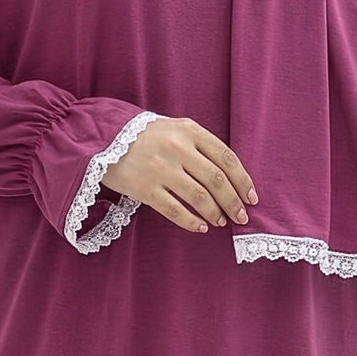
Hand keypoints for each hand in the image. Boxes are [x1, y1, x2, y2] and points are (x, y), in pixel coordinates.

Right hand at [100, 115, 256, 233]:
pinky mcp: (144, 188)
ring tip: (220, 222)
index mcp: (189, 130)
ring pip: (199, 197)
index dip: (243, 181)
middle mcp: (177, 148)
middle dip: (233, 202)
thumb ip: (201, 145)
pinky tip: (200, 227)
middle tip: (241, 216)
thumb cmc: (146, 136)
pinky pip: (174, 210)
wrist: (105, 138)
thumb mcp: (175, 128)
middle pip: (216, 180)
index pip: (226, 158)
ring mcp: (160, 169)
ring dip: (215, 213)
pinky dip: (191, 221)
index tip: (251, 197)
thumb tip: (230, 176)